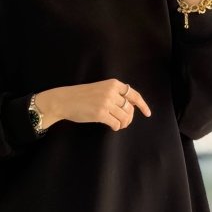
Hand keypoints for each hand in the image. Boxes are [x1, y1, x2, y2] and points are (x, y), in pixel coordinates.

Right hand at [36, 80, 150, 131]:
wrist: (64, 100)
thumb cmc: (81, 96)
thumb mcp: (100, 89)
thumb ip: (114, 94)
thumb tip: (130, 107)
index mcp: (113, 84)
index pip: (133, 94)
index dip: (143, 105)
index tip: (148, 113)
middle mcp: (111, 92)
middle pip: (130, 108)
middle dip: (129, 118)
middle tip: (124, 122)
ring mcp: (106, 103)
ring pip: (125, 117)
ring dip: (123, 123)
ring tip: (117, 124)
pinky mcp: (100, 113)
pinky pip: (116, 123)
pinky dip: (116, 127)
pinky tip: (112, 126)